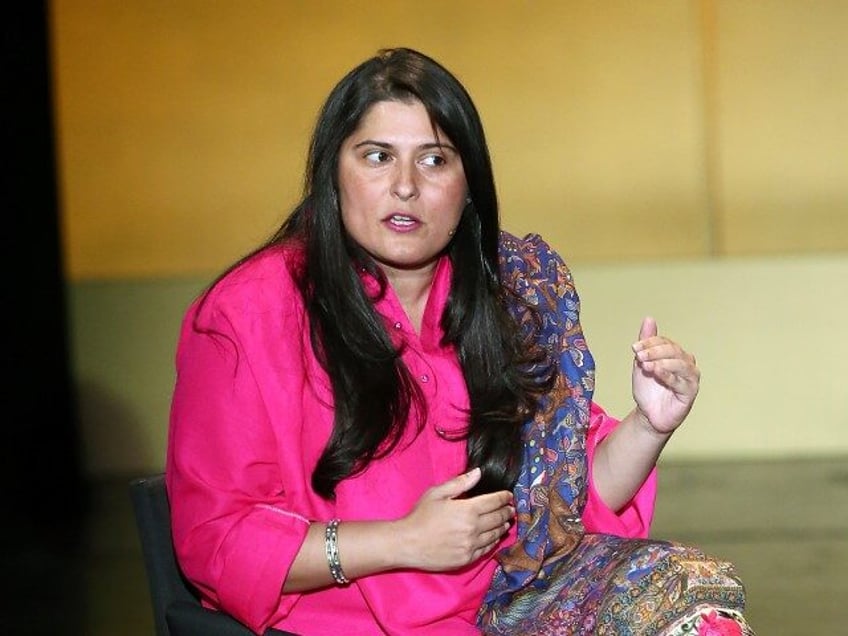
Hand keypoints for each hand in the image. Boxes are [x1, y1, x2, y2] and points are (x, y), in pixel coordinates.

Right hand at [395, 467, 513, 571]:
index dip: (504, 497)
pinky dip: (493, 542)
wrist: (407, 543)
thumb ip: (460, 483)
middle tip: (511, 509)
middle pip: (498, 518)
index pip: (494, 502)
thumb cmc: (420, 516)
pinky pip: (486, 550)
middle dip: (507, 512)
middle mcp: (474, 528)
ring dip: (502, 527)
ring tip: (506, 523)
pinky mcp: (467, 559)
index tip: (509, 496)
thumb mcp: (437, 493)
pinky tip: (494, 538)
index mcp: (468, 510)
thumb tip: (478, 472)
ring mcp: (471, 545)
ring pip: (495, 535)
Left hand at [631, 316, 699, 435]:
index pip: (665, 342)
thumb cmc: (648, 388)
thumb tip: (649, 318)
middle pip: (673, 351)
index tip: (634, 347)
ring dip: (660, 361)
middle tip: (638, 355)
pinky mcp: (690, 392)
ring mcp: (690, 378)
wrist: (648, 414)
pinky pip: (680, 382)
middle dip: (654, 351)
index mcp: (676, 354)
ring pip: (679, 364)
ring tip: (645, 364)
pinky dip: (667, 375)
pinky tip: (656, 372)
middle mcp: (686, 363)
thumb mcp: (642, 362)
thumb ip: (647, 342)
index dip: (649, 342)